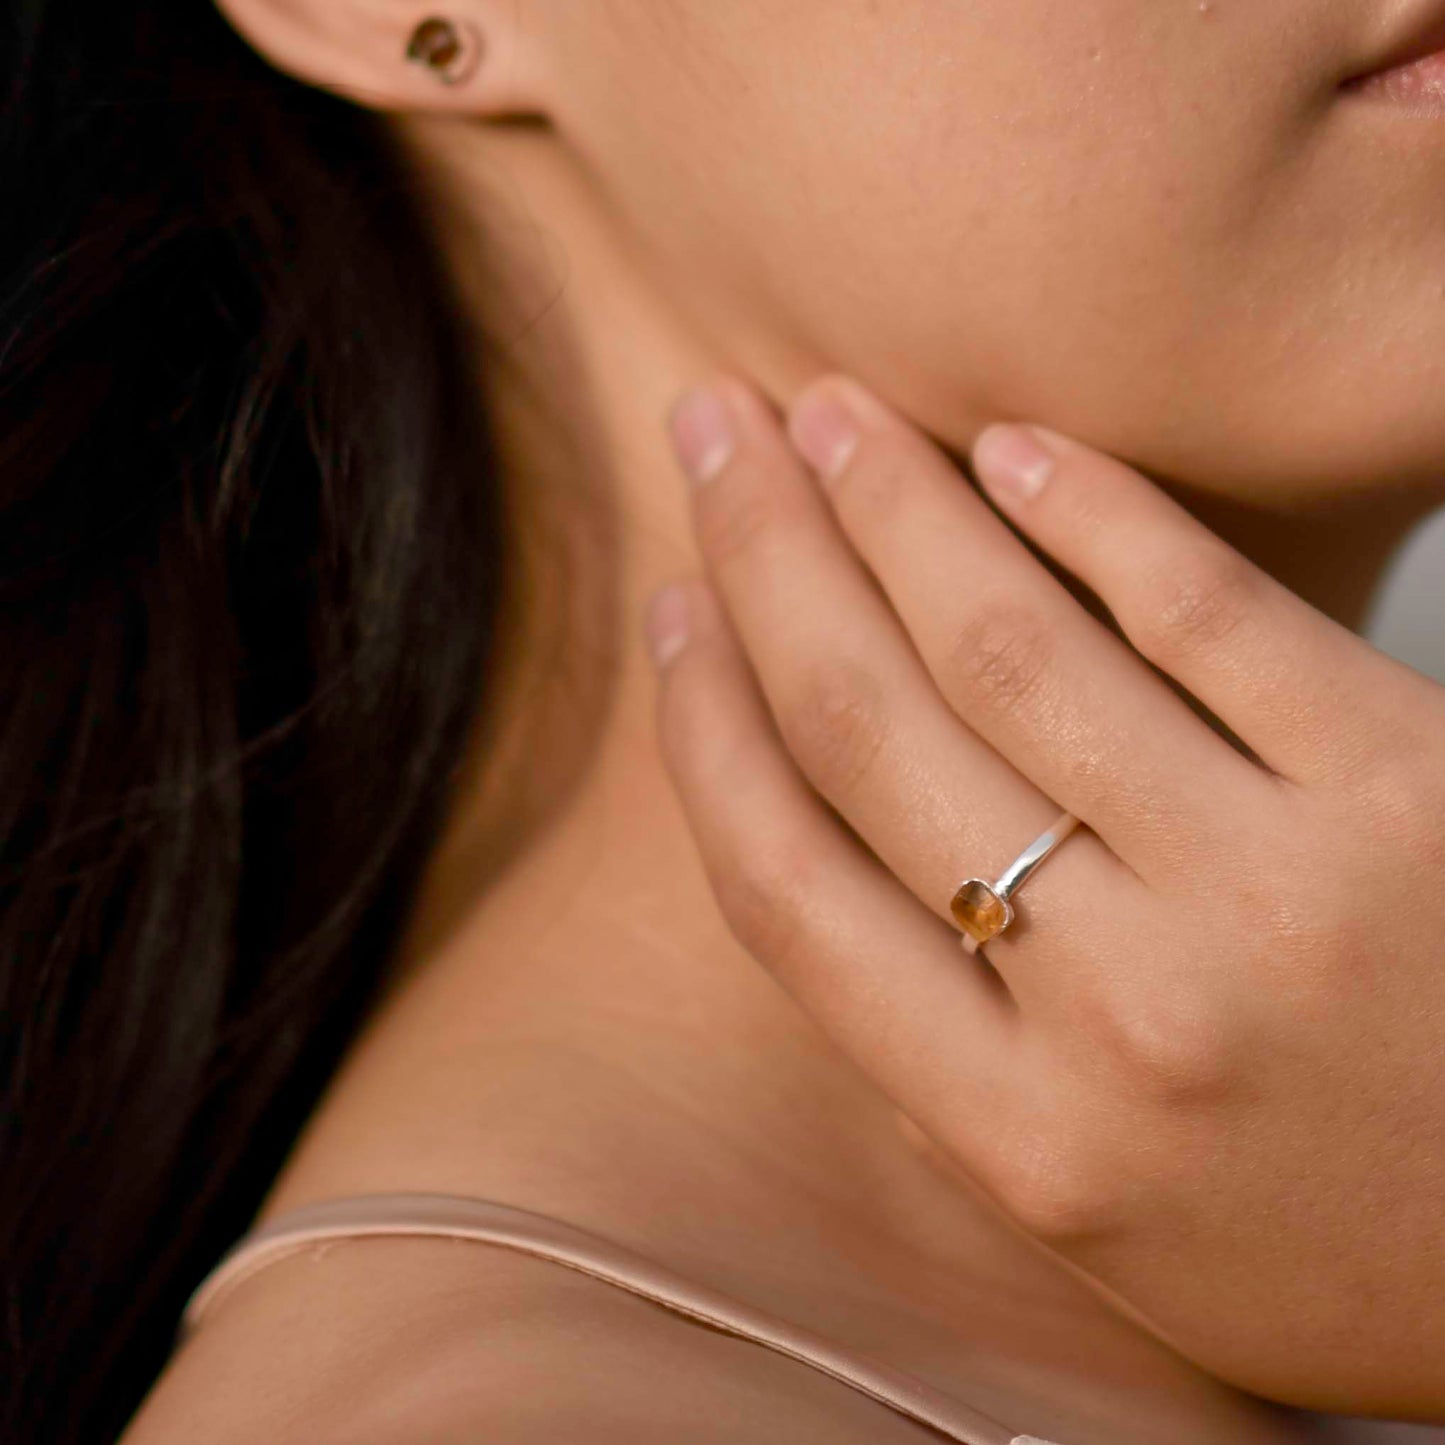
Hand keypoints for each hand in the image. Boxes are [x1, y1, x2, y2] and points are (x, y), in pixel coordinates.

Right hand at [645, 373, 1444, 1419]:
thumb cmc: (1328, 1246)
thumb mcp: (1103, 1225)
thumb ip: (949, 1069)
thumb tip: (813, 866)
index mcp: (1020, 1138)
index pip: (787, 889)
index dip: (705, 724)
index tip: (673, 612)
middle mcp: (1123, 1020)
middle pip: (870, 733)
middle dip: (765, 558)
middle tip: (712, 431)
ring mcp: (1275, 896)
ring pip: (1012, 653)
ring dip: (896, 506)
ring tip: (829, 413)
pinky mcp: (1415, 787)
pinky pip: (1208, 611)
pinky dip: (1095, 512)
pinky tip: (1016, 447)